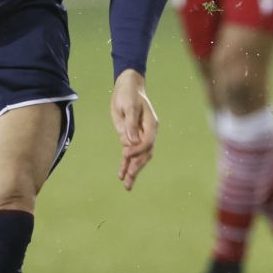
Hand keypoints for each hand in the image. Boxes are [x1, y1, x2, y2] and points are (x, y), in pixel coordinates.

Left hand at [109, 69, 157, 190]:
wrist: (127, 86)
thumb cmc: (128, 93)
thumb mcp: (129, 105)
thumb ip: (131, 123)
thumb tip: (131, 141)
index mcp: (151, 124)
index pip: (147, 142)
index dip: (137, 150)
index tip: (125, 154)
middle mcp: (148, 132)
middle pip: (145, 154)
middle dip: (136, 167)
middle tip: (129, 181)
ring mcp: (141, 136)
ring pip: (139, 157)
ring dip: (133, 170)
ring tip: (127, 185)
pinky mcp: (131, 137)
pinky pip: (130, 153)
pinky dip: (126, 164)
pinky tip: (122, 175)